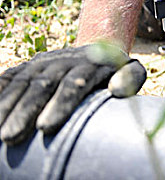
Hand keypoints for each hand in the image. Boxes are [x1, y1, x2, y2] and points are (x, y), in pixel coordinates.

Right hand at [0, 43, 145, 144]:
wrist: (96, 49)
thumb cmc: (115, 70)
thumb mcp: (131, 69)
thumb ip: (130, 77)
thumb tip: (118, 90)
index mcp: (91, 64)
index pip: (74, 83)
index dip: (60, 104)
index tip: (46, 127)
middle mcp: (64, 61)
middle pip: (43, 84)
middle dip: (26, 110)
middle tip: (12, 136)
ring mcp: (44, 61)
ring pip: (22, 81)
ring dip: (6, 105)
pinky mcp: (29, 65)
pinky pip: (9, 76)